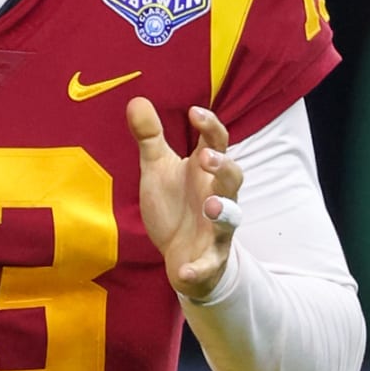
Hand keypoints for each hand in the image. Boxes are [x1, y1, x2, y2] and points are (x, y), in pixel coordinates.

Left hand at [133, 99, 242, 301]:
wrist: (180, 255)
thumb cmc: (174, 206)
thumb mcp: (157, 170)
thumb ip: (149, 138)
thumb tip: (135, 99)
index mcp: (205, 172)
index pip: (217, 143)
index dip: (210, 126)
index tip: (194, 112)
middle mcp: (217, 197)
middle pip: (234, 177)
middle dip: (224, 167)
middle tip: (206, 157)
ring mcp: (217, 229)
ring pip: (232, 218)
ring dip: (224, 211)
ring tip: (210, 207)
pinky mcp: (210, 259)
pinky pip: (210, 264)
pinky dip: (198, 269)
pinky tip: (184, 271)